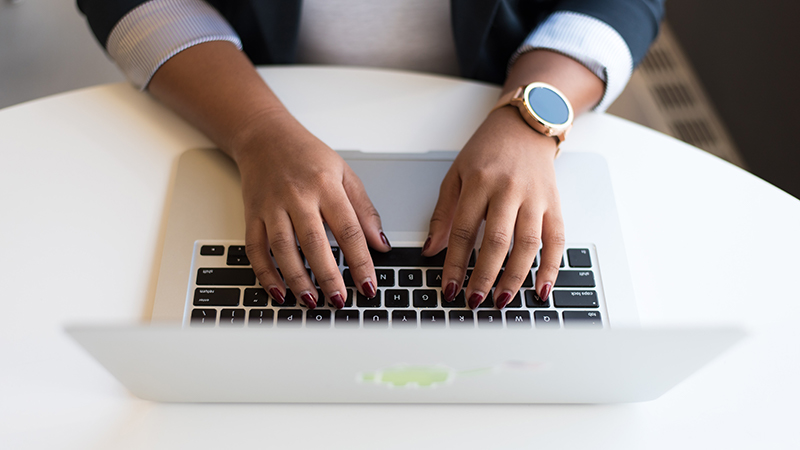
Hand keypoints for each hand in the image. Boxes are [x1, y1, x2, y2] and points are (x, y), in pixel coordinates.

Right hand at [235, 109, 389, 308]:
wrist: (264, 136)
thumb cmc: (307, 155)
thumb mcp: (344, 173)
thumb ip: (364, 210)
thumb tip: (381, 244)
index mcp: (326, 186)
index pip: (349, 229)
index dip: (360, 261)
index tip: (369, 285)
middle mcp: (297, 196)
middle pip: (314, 242)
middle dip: (328, 276)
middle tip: (340, 300)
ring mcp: (271, 206)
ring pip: (283, 249)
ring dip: (297, 279)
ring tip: (312, 301)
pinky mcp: (252, 214)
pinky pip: (256, 249)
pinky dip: (265, 274)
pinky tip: (279, 292)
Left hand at [423, 106, 564, 308]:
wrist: (525, 126)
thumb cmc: (488, 151)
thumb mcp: (456, 175)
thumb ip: (443, 214)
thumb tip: (430, 250)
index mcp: (480, 182)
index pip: (463, 230)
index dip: (454, 262)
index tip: (449, 287)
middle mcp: (509, 190)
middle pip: (497, 240)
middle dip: (484, 275)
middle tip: (474, 300)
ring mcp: (535, 198)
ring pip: (527, 244)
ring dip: (514, 277)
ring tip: (501, 300)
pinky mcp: (555, 204)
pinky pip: (557, 240)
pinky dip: (551, 267)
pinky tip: (541, 289)